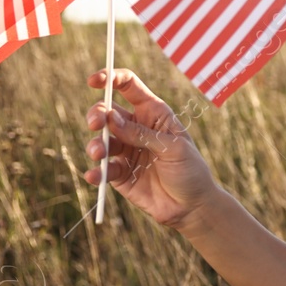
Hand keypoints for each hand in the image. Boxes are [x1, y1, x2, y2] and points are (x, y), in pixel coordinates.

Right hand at [84, 69, 219, 230]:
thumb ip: (142, 134)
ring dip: (94, 145)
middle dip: (97, 115)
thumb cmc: (190, 171)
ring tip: (98, 154)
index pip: (129, 87)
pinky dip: (95, 171)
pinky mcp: (118, 174)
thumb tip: (112, 118)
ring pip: (100, 140)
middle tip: (96, 124)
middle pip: (107, 112)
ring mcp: (126, 151)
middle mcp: (136, 129)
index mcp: (153, 113)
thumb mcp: (173, 148)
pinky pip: (100, 169)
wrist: (192, 206)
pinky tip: (95, 176)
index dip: (111, 78)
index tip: (94, 80)